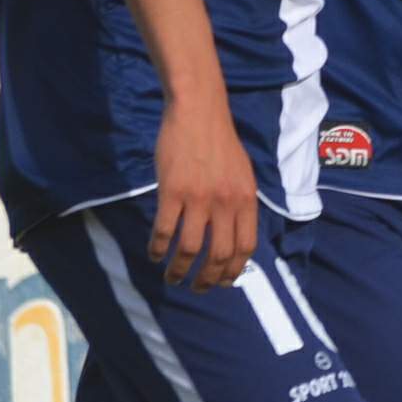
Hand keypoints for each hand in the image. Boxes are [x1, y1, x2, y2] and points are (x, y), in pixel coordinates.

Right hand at [150, 96, 257, 289]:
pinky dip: (157, 249)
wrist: (199, 113)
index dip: (234, 271)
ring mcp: (199, 199)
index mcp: (246, 199)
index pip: (246, 246)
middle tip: (195, 288)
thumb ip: (239, 203)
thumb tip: (234, 236)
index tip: (222, 283)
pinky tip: (154, 255)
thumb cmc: (220, 143)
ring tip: (172, 277)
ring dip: (179, 270)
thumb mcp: (243, 174)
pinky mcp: (172, 193)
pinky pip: (163, 231)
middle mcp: (226, 203)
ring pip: (190, 249)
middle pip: (219, 255)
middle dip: (207, 279)